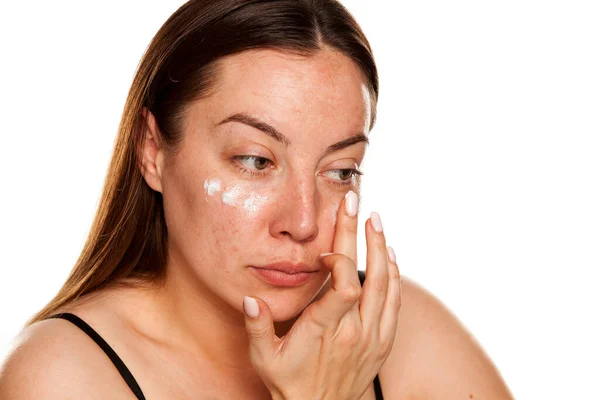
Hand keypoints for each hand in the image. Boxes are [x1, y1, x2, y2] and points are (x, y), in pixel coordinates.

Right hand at [242, 191, 401, 399]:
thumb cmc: (290, 382)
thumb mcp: (264, 358)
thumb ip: (257, 327)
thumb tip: (250, 299)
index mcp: (326, 330)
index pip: (345, 287)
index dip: (340, 261)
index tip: (326, 252)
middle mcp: (355, 331)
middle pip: (368, 276)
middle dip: (362, 236)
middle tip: (357, 206)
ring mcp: (372, 336)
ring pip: (386, 285)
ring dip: (382, 249)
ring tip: (375, 223)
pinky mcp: (382, 341)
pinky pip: (395, 302)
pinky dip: (394, 276)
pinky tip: (390, 256)